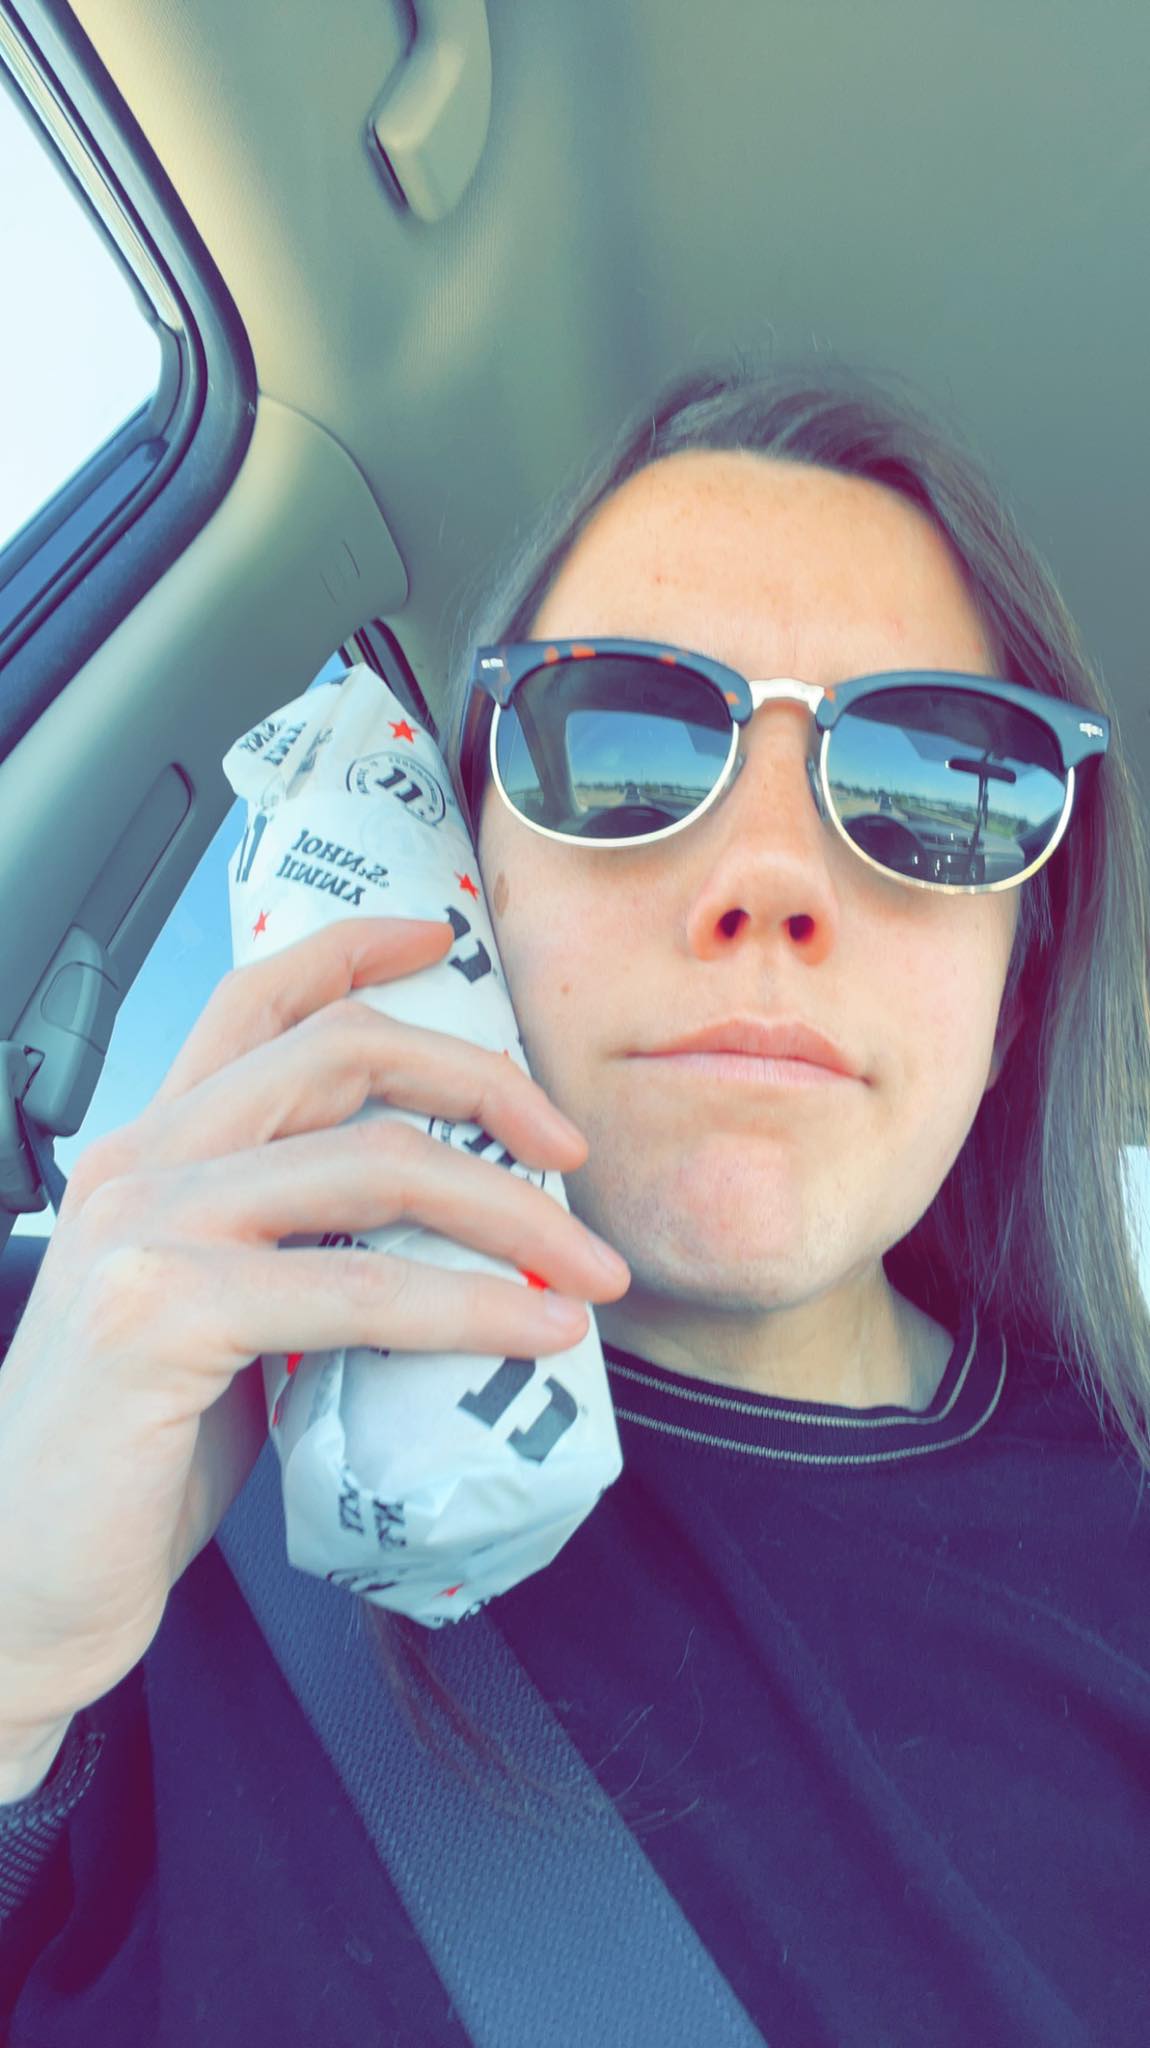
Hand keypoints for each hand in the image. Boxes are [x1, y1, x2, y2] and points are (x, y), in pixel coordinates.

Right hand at [0, 916, 628, 1759]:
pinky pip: (361, 1288)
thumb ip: (294, 1253)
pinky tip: (532, 1331)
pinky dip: (473, 1307)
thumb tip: (440, 1248)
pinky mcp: (165, 1315)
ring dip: (512, 1213)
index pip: (254, 1002)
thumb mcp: (214, 1320)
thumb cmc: (123, 1461)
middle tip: (568, 1149)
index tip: (441, 938)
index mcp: (152, 1152)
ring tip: (587, 1270)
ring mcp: (147, 1230)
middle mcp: (142, 1164)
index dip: (354, 951)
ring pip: (375, 1162)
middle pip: (343, 1054)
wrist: (15, 1587)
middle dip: (485, 1083)